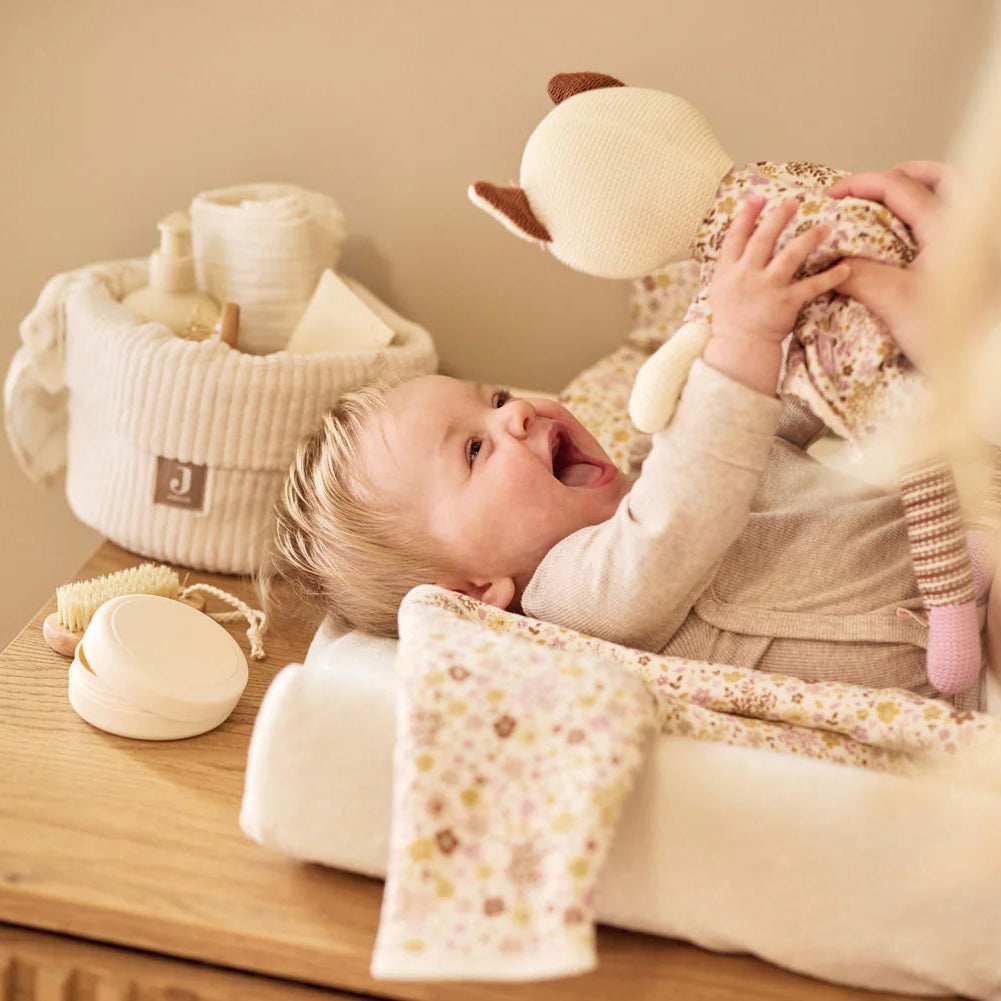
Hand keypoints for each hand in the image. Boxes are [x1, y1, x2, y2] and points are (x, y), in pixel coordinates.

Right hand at [708, 195, 850, 343]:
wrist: (740, 347)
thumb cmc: (732, 317)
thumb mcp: (720, 288)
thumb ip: (729, 264)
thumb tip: (739, 238)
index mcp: (728, 270)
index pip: (734, 237)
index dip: (745, 216)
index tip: (756, 198)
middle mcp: (746, 276)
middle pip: (763, 239)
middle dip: (778, 217)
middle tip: (793, 202)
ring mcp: (767, 288)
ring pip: (790, 256)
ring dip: (808, 238)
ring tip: (824, 226)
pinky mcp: (786, 303)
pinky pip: (812, 285)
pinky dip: (831, 276)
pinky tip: (846, 267)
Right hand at [827, 161, 956, 372]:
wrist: (987, 358)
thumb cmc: (953, 332)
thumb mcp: (896, 302)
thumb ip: (861, 276)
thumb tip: (830, 263)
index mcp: (946, 226)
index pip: (898, 186)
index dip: (859, 184)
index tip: (830, 196)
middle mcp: (966, 224)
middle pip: (936, 177)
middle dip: (896, 177)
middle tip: (864, 193)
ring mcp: (976, 240)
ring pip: (952, 194)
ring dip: (918, 192)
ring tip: (887, 208)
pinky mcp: (976, 259)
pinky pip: (954, 220)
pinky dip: (929, 216)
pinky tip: (909, 239)